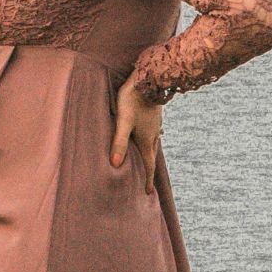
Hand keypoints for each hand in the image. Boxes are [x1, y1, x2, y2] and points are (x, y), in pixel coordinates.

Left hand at [110, 75, 162, 194]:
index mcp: (147, 140)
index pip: (149, 165)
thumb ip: (118, 142)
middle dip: (149, 168)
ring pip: (153, 143)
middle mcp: (154, 135)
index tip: (148, 193)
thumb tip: (115, 165)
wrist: (149, 79)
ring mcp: (155, 124)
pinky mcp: (153, 115)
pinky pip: (152, 132)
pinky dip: (149, 138)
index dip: (147, 180)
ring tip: (145, 158)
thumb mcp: (123, 122)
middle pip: (151, 156)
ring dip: (149, 152)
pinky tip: (146, 133)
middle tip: (147, 179)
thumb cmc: (133, 100)